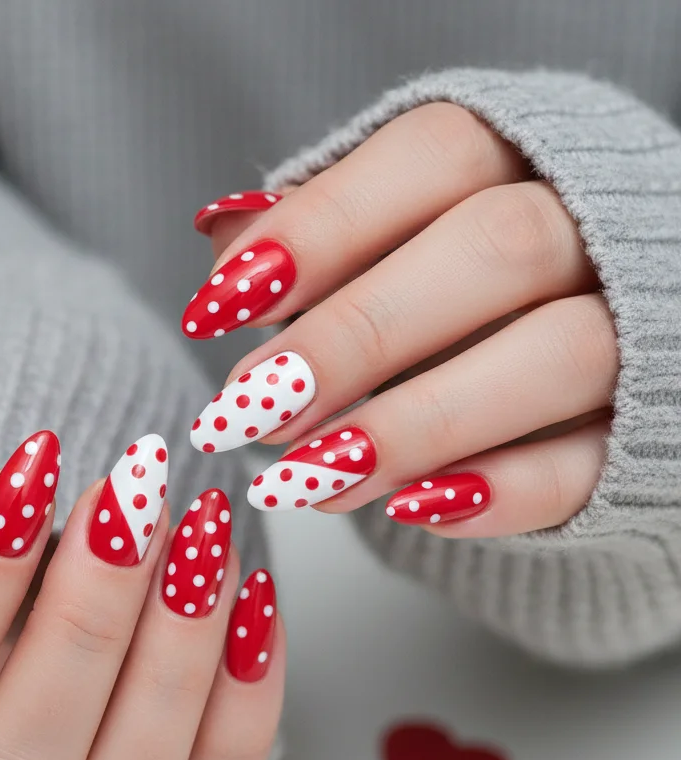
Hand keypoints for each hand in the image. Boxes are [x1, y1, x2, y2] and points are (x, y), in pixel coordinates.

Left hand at [184, 102, 614, 535]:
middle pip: (496, 249)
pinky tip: (404, 508)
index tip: (215, 308)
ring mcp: (642, 329)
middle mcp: (596, 227)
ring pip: (556, 356)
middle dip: (355, 336)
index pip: (435, 156)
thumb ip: (318, 236)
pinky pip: (590, 463)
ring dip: (411, 426)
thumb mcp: (391, 239)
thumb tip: (225, 233)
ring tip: (299, 480)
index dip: (321, 227)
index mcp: (524, 158)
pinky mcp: (649, 434)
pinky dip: (496, 491)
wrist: (600, 351)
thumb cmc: (462, 287)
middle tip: (249, 408)